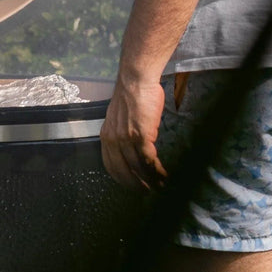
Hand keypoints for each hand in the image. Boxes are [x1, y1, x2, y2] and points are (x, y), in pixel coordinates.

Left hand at [100, 75, 168, 190]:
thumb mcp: (119, 118)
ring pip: (138, 168)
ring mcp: (125, 138)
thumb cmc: (132, 96)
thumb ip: (122, 134)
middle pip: (123, 171)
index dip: (122, 179)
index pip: (110, 165)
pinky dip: (158, 171)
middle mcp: (112, 139)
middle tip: (149, 192)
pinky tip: (165, 176)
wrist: (136, 80)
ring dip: (151, 181)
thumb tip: (132, 149)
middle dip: (136, 185)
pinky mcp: (140, 136)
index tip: (133, 187)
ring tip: (161, 187)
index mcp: (106, 135)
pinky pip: (148, 161)